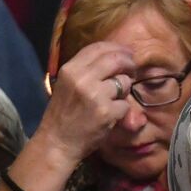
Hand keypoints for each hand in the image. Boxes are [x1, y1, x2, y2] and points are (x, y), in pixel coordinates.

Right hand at [37, 41, 136, 165]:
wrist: (58, 141)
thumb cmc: (64, 113)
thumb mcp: (68, 84)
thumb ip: (87, 70)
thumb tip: (114, 56)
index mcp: (70, 69)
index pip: (98, 48)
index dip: (117, 48)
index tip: (127, 53)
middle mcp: (82, 78)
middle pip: (116, 60)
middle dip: (129, 64)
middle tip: (132, 71)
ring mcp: (95, 95)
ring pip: (124, 82)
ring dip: (125, 91)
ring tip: (114, 99)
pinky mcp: (107, 112)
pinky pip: (126, 104)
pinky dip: (122, 111)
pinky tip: (111, 115)